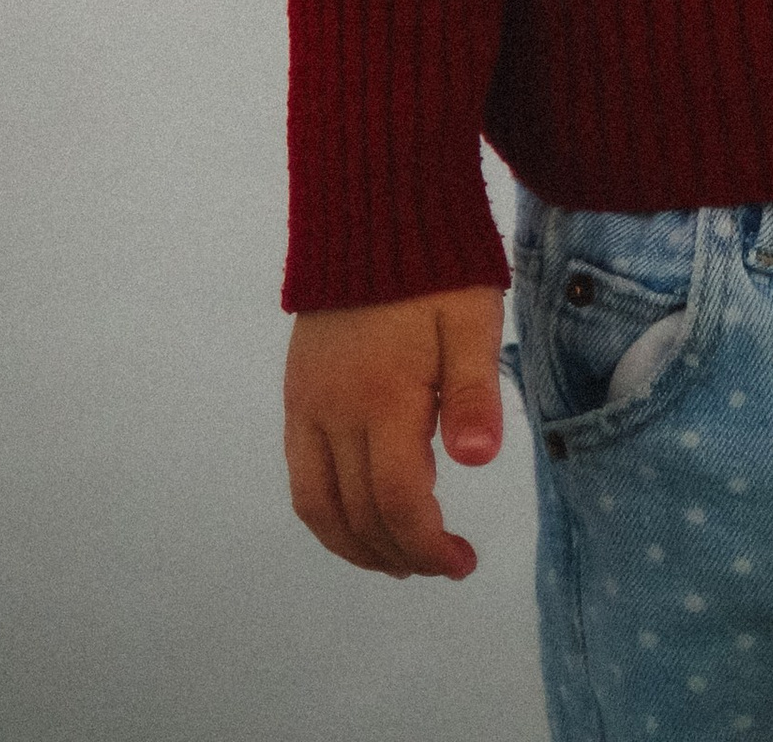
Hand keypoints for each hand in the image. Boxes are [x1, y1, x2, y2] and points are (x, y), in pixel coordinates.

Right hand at [284, 284, 504, 578]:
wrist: (373, 210)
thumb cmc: (437, 265)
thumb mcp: (472, 319)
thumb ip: (473, 391)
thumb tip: (477, 461)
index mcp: (384, 396)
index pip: (399, 501)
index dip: (429, 545)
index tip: (462, 562)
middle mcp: (335, 410)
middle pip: (358, 514)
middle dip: (400, 553)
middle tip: (442, 563)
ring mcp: (308, 404)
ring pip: (317, 505)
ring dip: (356, 546)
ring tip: (399, 557)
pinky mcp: (296, 393)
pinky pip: (300, 475)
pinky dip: (327, 513)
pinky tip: (359, 515)